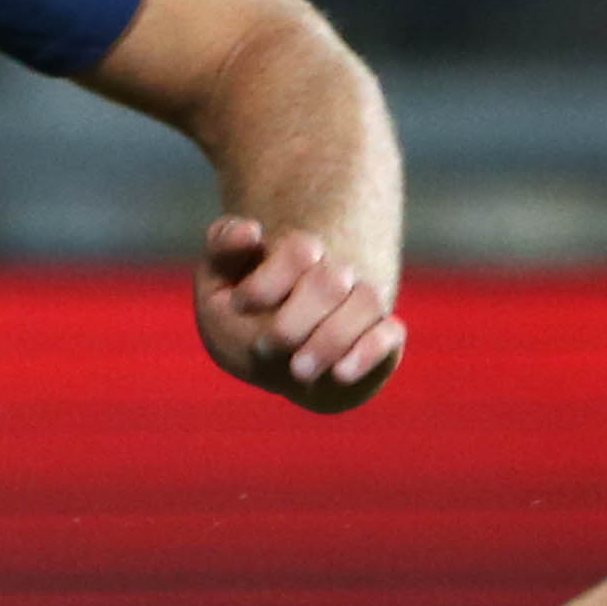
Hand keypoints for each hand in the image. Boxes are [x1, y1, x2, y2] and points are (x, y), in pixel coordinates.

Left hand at [196, 215, 402, 412]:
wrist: (273, 367)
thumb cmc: (242, 321)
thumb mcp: (216, 286)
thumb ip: (223, 250)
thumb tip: (252, 231)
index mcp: (298, 256)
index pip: (300, 250)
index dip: (268, 281)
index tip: (237, 305)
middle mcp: (336, 274)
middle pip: (330, 280)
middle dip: (293, 321)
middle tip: (263, 348)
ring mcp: (361, 304)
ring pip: (366, 303)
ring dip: (329, 341)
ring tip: (297, 371)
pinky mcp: (382, 338)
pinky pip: (390, 334)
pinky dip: (367, 353)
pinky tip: (339, 374)